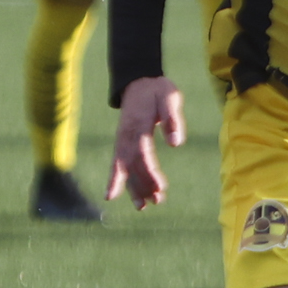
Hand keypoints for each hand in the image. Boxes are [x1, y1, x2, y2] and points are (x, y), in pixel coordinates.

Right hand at [104, 76, 184, 209]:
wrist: (140, 81)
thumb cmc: (158, 90)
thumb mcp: (170, 98)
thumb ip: (173, 119)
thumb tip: (175, 144)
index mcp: (138, 126)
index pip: (144, 154)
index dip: (150, 172)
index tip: (160, 188)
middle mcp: (126, 135)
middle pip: (133, 165)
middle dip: (143, 185)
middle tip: (156, 202)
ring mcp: (121, 139)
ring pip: (124, 168)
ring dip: (132, 187)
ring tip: (142, 207)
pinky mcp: (122, 141)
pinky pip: (117, 163)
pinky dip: (115, 179)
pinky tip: (113, 196)